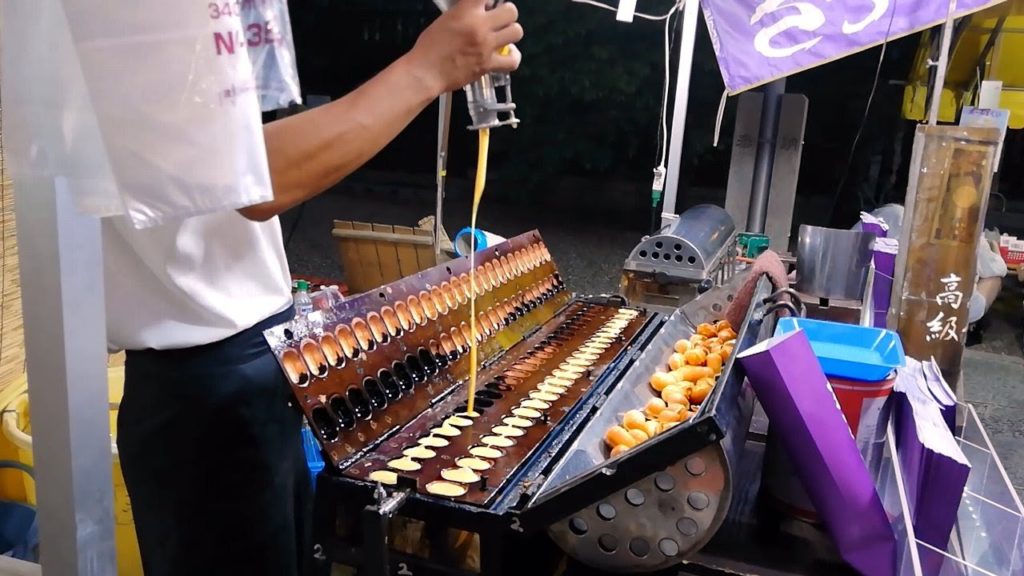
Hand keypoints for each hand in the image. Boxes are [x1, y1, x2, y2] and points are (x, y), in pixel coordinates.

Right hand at [406, 0, 523, 94]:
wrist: (425, 72)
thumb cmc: (429, 47)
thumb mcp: (444, 20)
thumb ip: (463, 13)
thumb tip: (475, 11)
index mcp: (466, 11)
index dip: (490, 0)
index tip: (487, 4)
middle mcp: (480, 26)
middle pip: (511, 11)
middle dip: (506, 13)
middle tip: (498, 19)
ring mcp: (486, 46)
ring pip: (516, 32)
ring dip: (511, 32)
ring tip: (503, 35)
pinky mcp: (488, 65)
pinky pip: (513, 60)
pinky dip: (513, 57)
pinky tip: (507, 54)